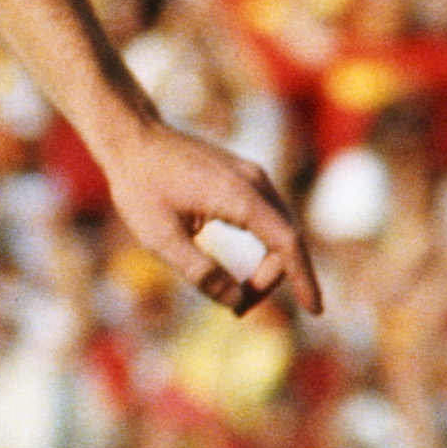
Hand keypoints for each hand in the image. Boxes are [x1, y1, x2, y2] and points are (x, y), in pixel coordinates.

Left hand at [91, 116, 324, 320]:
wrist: (131, 137)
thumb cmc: (140, 186)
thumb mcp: (161, 237)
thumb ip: (199, 271)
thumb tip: (236, 301)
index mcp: (239, 195)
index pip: (287, 243)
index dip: (304, 279)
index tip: (315, 311)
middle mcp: (255, 181)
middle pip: (286, 239)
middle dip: (271, 279)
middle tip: (238, 309)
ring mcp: (251, 175)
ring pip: (279, 228)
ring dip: (269, 265)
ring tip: (242, 296)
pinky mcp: (242, 176)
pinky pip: (267, 217)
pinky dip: (265, 246)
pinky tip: (247, 268)